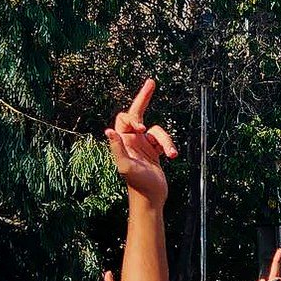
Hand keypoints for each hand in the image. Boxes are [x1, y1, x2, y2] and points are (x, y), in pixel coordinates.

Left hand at [105, 79, 178, 206]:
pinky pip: (164, 141)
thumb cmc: (137, 184)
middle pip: (138, 112)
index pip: (125, 118)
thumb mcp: (125, 166)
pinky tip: (172, 156)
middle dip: (144, 98)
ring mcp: (144, 145)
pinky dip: (169, 146)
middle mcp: (132, 140)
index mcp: (123, 141)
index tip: (142, 130)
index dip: (134, 118)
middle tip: (151, 82)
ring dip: (166, 140)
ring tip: (171, 154)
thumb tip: (108, 131)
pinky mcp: (155, 151)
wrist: (150, 199)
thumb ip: (117, 148)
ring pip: (157, 131)